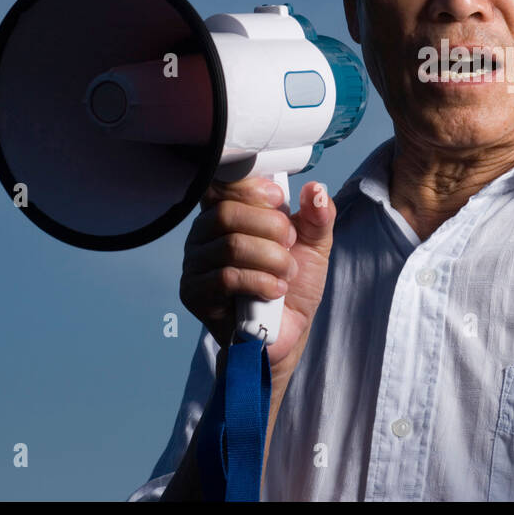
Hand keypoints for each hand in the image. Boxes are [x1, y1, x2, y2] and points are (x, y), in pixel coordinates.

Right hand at [179, 175, 334, 366]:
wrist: (286, 329)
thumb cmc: (292, 282)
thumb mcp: (314, 244)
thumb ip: (318, 216)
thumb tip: (316, 190)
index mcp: (226, 213)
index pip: (221, 185)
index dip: (251, 189)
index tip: (279, 200)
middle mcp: (203, 235)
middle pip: (226, 214)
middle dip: (270, 227)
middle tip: (290, 244)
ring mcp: (195, 265)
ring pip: (230, 246)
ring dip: (271, 258)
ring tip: (287, 272)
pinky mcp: (196, 294)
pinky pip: (225, 278)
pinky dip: (260, 281)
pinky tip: (275, 290)